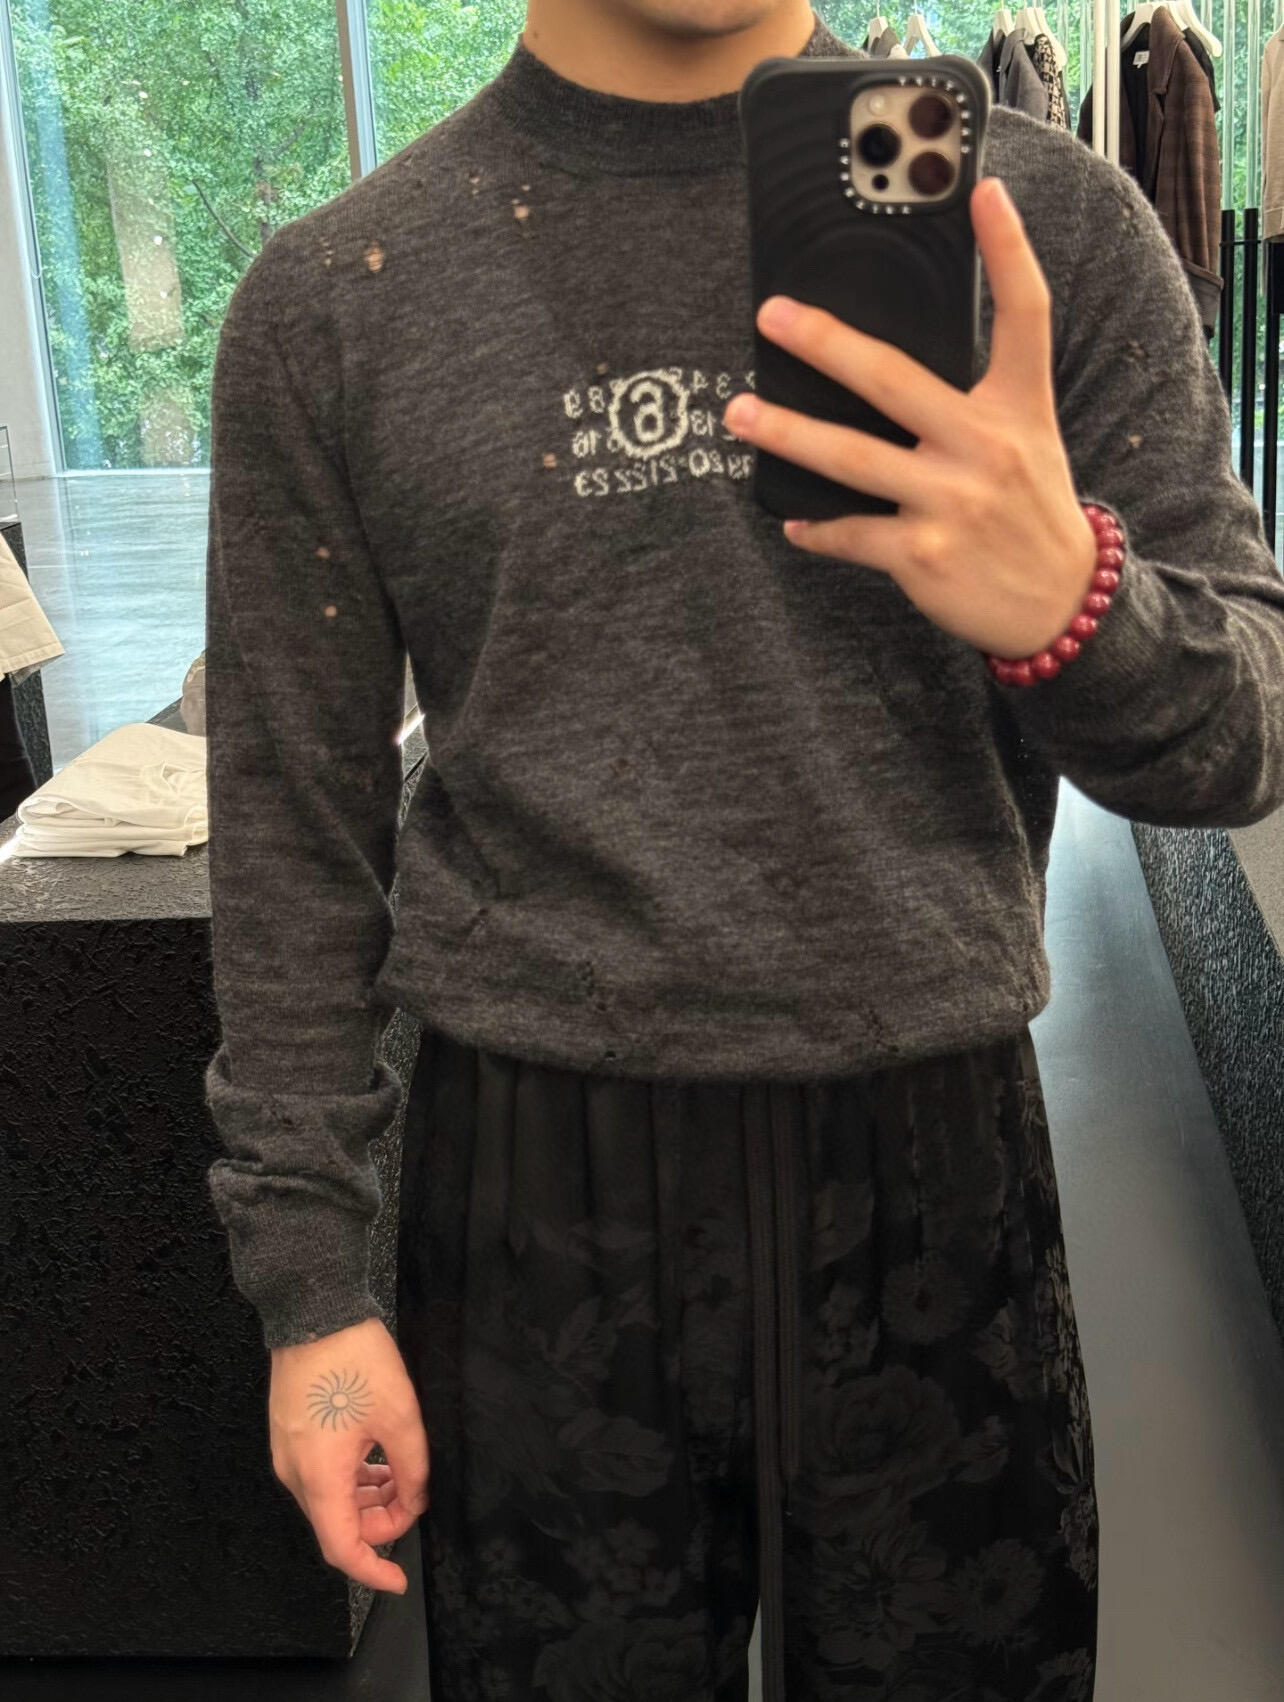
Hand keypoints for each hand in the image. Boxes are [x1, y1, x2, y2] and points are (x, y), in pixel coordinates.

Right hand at [268, 1315, 429, 1594]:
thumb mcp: (400, 1417)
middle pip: (338, 1523)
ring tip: (401, 1475)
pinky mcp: (290, 1433)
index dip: (372, 1571)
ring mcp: (288, 1452)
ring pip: (330, 1498)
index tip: (396, 1580)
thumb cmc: (352, 1358)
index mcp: (319, 1478)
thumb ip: (413, 1468)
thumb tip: (415, 1497)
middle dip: (379, 1522)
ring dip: (367, 1497)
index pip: (343, 1548)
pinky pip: (320, 1473)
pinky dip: (350, 1477)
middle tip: (413, 1501)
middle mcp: (296, 1473)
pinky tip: (377, 1458)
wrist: (315, 1312)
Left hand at [723, 176, 1098, 660]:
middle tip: (772, 317)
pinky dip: (816, 528)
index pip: (1024, 312)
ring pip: (850, 457)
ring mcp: (951, 501)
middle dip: (826, 343)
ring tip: (740, 415)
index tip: (984, 190)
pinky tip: (792, 521)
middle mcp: (985, 446)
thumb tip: (890, 371)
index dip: (1009, 248)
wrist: (1059, 604)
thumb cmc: (1029, 512)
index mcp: (1017, 407)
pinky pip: (850, 532)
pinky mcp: (921, 553)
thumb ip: (976, 400)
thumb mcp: (1026, 441)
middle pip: (893, 378)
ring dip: (786, 434)